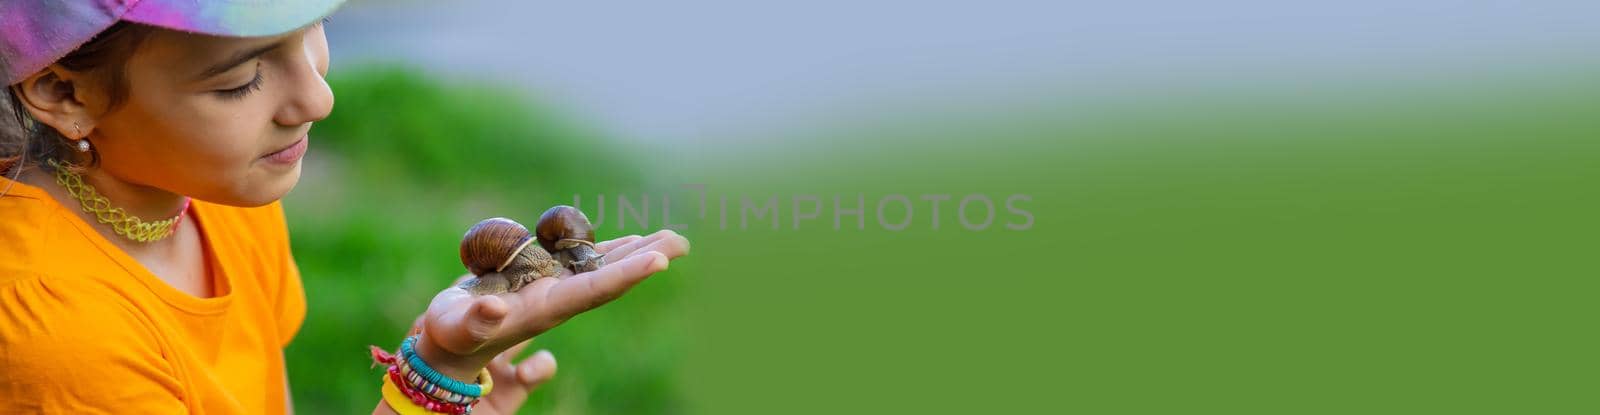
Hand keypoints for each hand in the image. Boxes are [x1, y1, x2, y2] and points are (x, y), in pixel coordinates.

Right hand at [411, 230, 688, 396]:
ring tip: (670, 236)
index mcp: (545, 310)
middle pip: (612, 277)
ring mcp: (555, 290)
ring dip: (637, 251)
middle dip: (646, 257)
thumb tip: (493, 307)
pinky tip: (627, 241)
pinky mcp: (545, 281)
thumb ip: (476, 320)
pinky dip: (608, 250)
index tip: (662, 260)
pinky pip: (584, 263)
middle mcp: (559, 300)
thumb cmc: (450, 336)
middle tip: (683, 240)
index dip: (628, 275)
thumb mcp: (457, 328)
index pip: (594, 291)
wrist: (451, 344)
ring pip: (604, 268)